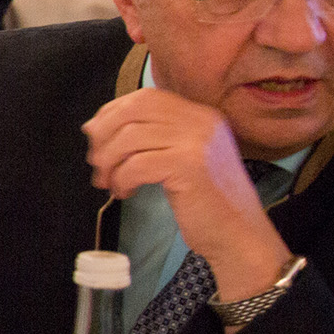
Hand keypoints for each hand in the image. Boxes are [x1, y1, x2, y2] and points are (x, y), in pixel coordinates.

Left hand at [84, 87, 293, 299]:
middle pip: (133, 110)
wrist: (240, 234)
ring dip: (109, 162)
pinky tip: (126, 192)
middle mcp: (202, 122)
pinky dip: (122, 179)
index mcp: (200, 116)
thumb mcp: (179, 158)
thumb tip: (93, 126)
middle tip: (97, 162)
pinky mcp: (190, 166)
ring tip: (109, 182)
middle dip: (104, 134)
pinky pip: (136, 164)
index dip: (112, 113)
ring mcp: (198, 142)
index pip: (145, 98)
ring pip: (129, 137)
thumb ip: (148, 138)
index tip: (96, 137)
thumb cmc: (205, 201)